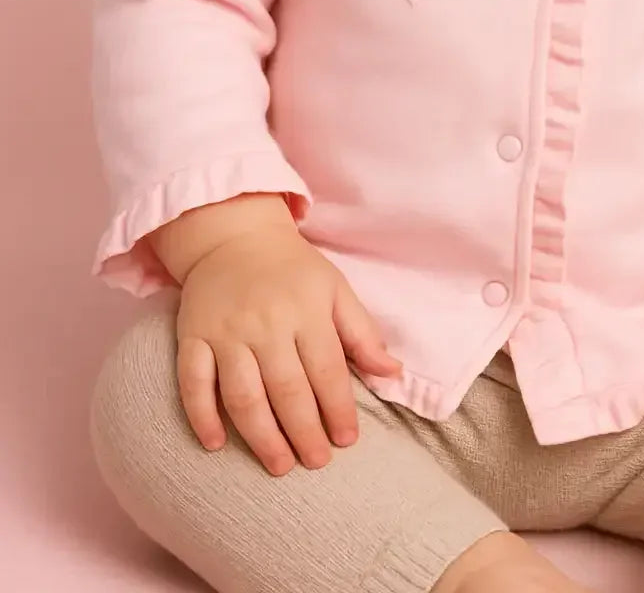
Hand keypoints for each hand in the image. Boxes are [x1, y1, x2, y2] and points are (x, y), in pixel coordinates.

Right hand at [174, 219, 401, 475]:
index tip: (347, 441)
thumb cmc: (293, 270)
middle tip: (316, 462)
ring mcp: (226, 332)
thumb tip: (393, 374)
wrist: (233, 236)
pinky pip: (193, 382)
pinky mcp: (192, 336)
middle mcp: (266, 323)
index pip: (327, 370)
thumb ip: (363, 333)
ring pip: (243, 395)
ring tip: (280, 465)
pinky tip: (214, 445)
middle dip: (304, 432)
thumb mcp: (335, 289)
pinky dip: (201, 416)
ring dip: (261, 436)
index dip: (339, 409)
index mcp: (306, 310)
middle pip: (286, 389)